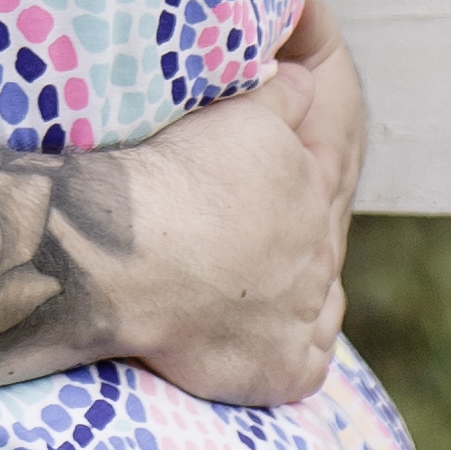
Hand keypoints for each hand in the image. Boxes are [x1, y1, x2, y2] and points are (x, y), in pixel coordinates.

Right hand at [109, 15, 360, 406]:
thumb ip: (281, 96)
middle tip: (240, 247)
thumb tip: (307, 79)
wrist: (132, 252)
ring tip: (249, 291)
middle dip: (287, 247)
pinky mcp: (286, 369)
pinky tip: (263, 342)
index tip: (248, 194)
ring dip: (294, 298)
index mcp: (311, 190)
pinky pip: (306, 365)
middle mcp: (318, 255)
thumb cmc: (176, 176)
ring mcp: (304, 316)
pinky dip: (289, 354)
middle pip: (315, 250)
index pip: (316, 187)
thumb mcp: (237, 115)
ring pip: (317, 306)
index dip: (284, 189)